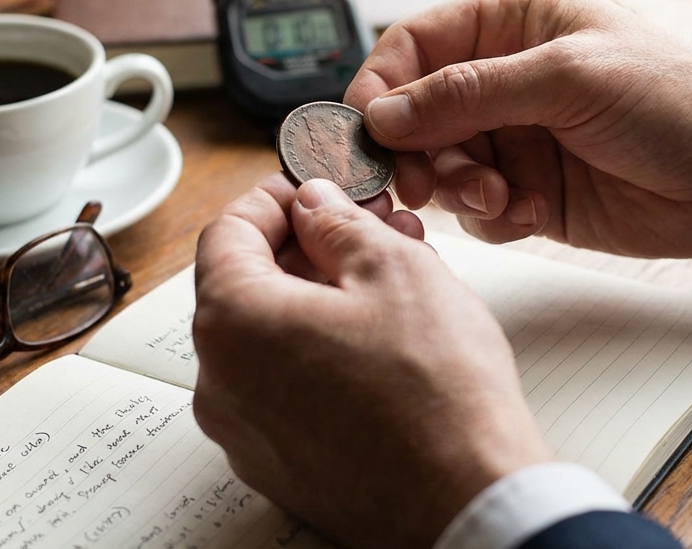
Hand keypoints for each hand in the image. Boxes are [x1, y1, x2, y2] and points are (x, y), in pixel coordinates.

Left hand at [193, 174, 551, 548]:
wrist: (471, 502)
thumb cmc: (438, 396)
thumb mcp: (394, 269)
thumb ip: (338, 222)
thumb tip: (315, 204)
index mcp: (233, 323)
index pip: (226, 232)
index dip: (274, 198)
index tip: (311, 189)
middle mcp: (220, 384)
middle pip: (246, 287)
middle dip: (307, 249)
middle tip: (366, 230)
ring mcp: (245, 434)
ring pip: (269, 340)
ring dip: (319, 300)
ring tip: (389, 283)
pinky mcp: (278, 468)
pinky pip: (283, 390)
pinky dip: (319, 354)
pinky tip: (380, 342)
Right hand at [344, 0, 691, 270]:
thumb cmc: (677, 101)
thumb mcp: (566, 79)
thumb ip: (466, 94)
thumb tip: (381, 113)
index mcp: (512, 20)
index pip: (413, 46)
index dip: (380, 87)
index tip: (364, 131)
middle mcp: (505, 76)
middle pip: (415, 113)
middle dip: (416, 150)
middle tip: (424, 183)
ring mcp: (516, 136)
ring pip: (440, 166)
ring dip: (459, 188)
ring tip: (501, 198)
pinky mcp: (530, 192)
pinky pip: (476, 210)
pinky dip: (494, 217)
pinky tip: (535, 212)